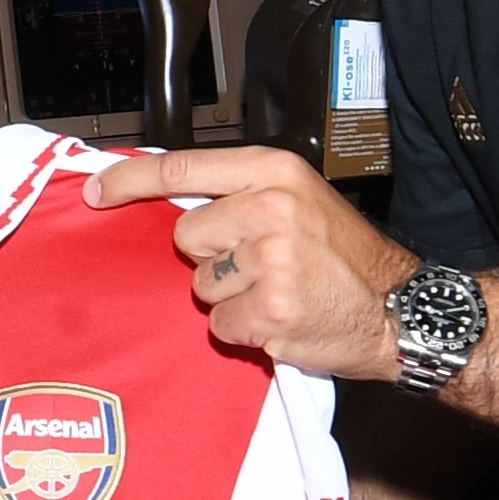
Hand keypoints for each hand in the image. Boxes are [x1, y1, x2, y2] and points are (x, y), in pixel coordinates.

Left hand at [86, 146, 420, 379]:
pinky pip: (221, 325)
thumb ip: (240, 194)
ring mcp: (271, 260)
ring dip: (230, 298)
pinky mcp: (270, 309)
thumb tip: (169, 199)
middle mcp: (271, 208)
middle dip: (211, 259)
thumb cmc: (346, 259)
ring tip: (278, 292)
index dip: (130, 181)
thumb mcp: (300, 199)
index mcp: (274, 171)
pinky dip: (245, 331)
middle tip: (260, 265)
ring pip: (201, 287)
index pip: (181, 168)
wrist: (401, 310)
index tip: (97, 191)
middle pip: (186, 238)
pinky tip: (281, 320)